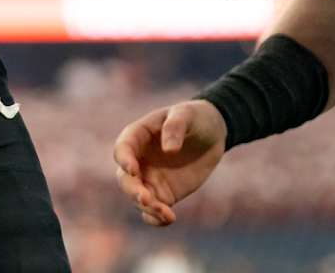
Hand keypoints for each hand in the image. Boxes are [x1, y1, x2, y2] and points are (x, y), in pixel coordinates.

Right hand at [111, 99, 227, 226]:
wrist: (212, 133)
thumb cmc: (194, 117)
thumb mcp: (186, 114)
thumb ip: (175, 127)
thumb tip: (169, 150)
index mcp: (137, 136)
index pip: (122, 149)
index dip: (124, 159)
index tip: (133, 169)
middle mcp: (138, 160)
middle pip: (125, 179)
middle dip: (133, 191)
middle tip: (146, 199)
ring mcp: (150, 178)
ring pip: (139, 198)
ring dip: (147, 208)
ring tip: (167, 214)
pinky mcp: (164, 193)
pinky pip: (154, 209)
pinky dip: (156, 218)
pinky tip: (168, 220)